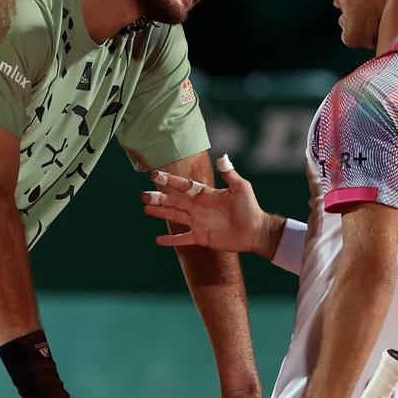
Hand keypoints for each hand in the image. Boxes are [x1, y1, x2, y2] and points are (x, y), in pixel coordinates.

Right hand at [141, 154, 277, 254]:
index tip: (155, 175)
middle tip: (142, 195)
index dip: (170, 181)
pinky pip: (182, 239)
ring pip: (174, 217)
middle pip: (174, 201)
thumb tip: (222, 156)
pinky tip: (158, 240)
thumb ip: (229, 174)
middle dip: (158, 198)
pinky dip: (171, 240)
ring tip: (146, 209)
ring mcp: (198, 223)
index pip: (184, 186)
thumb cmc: (250, 208)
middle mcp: (198, 208)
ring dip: (160, 213)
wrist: (255, 231)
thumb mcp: (241, 188)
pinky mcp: (201, 237)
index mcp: (205, 195)